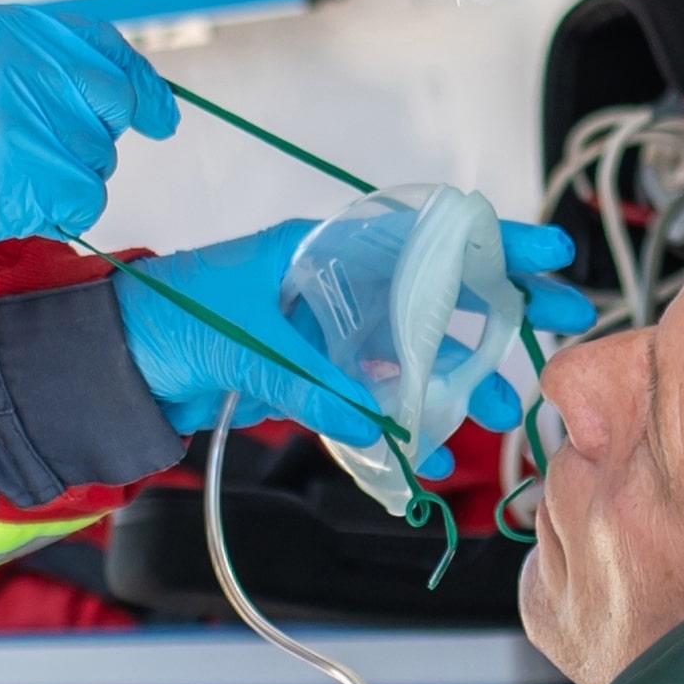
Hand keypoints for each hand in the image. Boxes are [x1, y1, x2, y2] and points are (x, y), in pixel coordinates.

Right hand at [0, 7, 173, 262]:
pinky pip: (80, 200)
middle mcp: (22, 68)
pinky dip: (55, 210)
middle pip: (109, 103)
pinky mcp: (26, 180)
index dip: (135, 79)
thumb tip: (83, 87)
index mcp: (1, 30)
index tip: (155, 106)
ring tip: (0, 175)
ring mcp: (27, 124)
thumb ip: (17, 62)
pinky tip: (8, 201)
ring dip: (64, 175)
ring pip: (96, 159)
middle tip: (60, 152)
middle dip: (94, 132)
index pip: (100, 46)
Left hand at [118, 218, 602, 434]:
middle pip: (441, 289)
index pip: (428, 235)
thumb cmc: (170, 320)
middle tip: (567, 319)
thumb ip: (314, 382)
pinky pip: (383, 394)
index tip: (551, 252)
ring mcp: (333, 331)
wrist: (116, 363)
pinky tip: (436, 448)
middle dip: (506, 305)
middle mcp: (341, 284)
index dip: (494, 241)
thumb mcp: (247, 345)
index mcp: (328, 250)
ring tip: (500, 409)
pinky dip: (411, 419)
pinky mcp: (319, 376)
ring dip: (463, 376)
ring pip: (420, 347)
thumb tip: (377, 421)